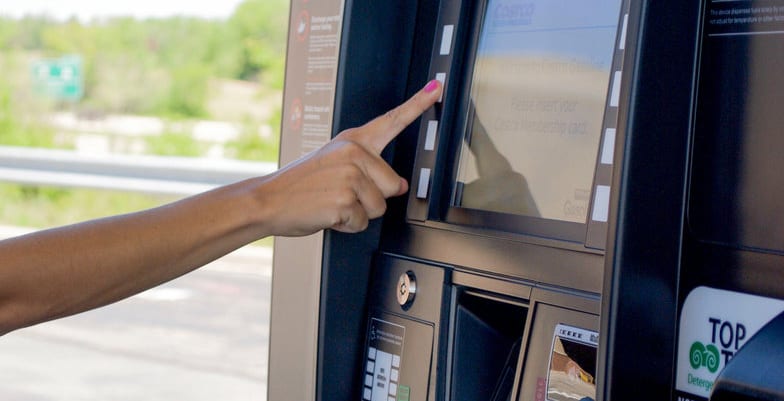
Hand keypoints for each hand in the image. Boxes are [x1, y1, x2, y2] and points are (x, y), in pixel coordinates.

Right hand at [257, 80, 441, 235]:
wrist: (267, 200)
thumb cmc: (298, 185)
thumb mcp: (332, 166)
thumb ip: (368, 170)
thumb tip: (401, 185)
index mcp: (351, 141)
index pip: (391, 120)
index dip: (418, 103)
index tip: (435, 87)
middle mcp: (353, 154)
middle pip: (393, 185)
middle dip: (372, 198)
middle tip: (340, 194)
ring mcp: (350, 176)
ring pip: (379, 208)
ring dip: (358, 214)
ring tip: (331, 203)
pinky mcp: (346, 199)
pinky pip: (362, 222)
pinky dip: (346, 226)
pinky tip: (327, 213)